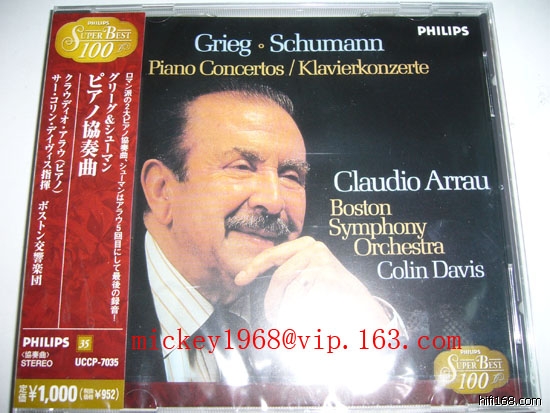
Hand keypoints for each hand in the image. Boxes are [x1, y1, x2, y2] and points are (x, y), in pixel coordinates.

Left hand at [235, 237, 389, 330]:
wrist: (366, 312)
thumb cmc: (333, 297)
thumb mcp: (309, 276)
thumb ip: (288, 270)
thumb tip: (250, 273)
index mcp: (308, 245)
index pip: (274, 254)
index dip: (253, 267)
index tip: (239, 279)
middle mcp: (315, 249)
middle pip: (279, 278)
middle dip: (272, 303)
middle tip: (273, 320)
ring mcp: (323, 263)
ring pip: (290, 295)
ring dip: (289, 315)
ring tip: (300, 323)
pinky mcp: (329, 279)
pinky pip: (302, 305)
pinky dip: (302, 320)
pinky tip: (316, 321)